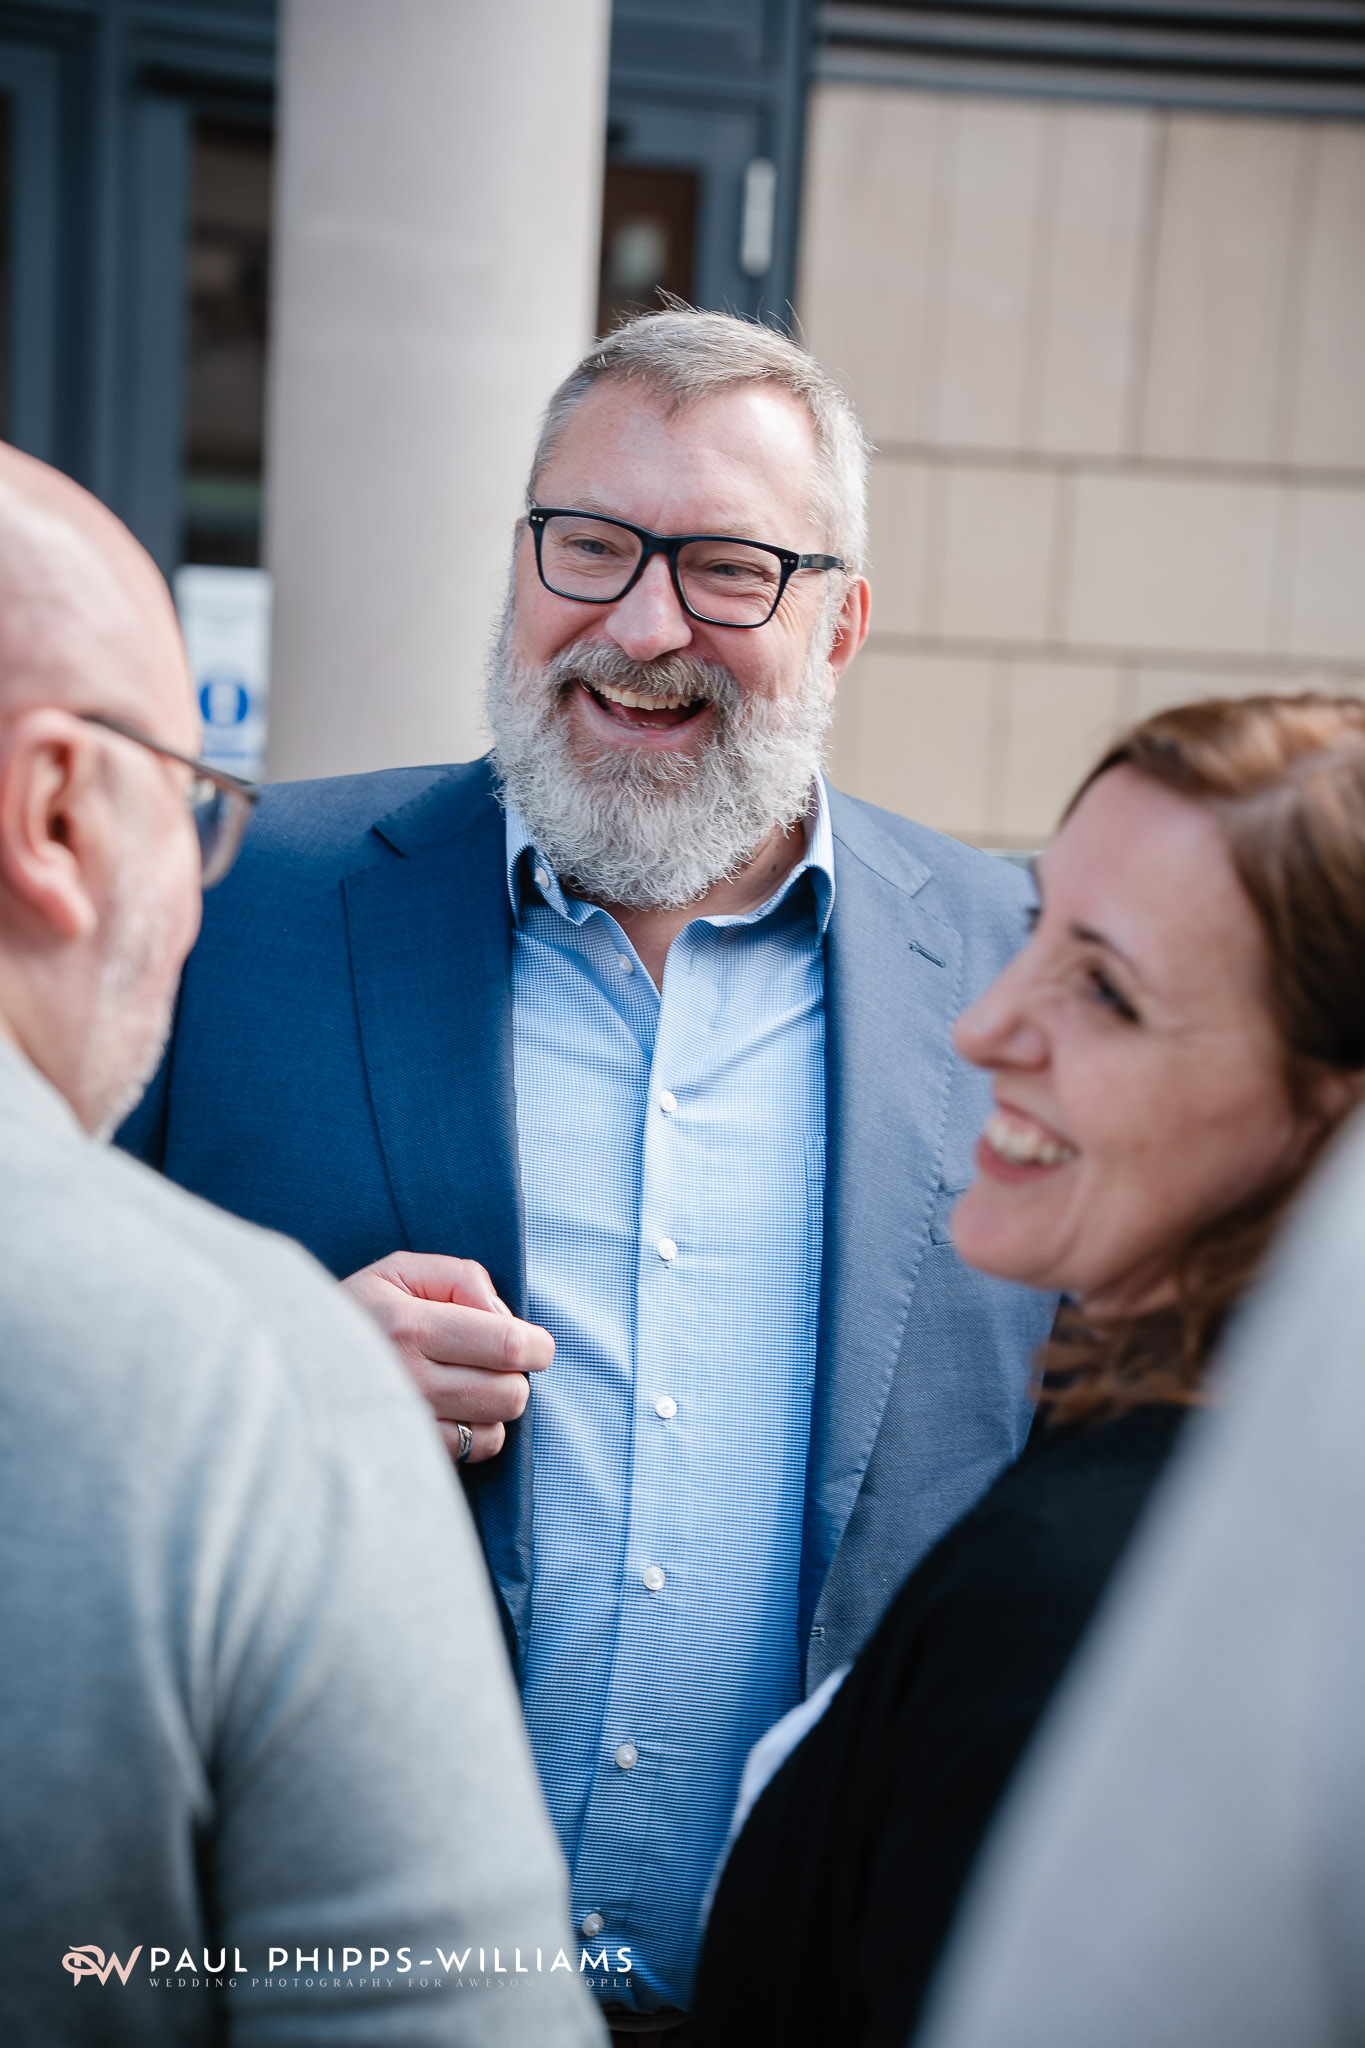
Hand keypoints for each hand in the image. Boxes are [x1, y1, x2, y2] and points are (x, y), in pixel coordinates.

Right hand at [342, 1250, 553, 1463]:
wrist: (292, 1360)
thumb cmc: (360, 1309)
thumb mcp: (402, 1270)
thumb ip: (462, 1279)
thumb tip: (505, 1318)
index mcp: (409, 1326)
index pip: (506, 1345)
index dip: (537, 1346)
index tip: (533, 1343)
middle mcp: (408, 1380)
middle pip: (509, 1393)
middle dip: (517, 1375)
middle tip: (495, 1360)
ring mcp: (406, 1424)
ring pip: (495, 1428)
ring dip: (497, 1405)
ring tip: (469, 1382)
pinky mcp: (406, 1454)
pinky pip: (472, 1451)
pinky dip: (477, 1432)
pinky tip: (456, 1409)